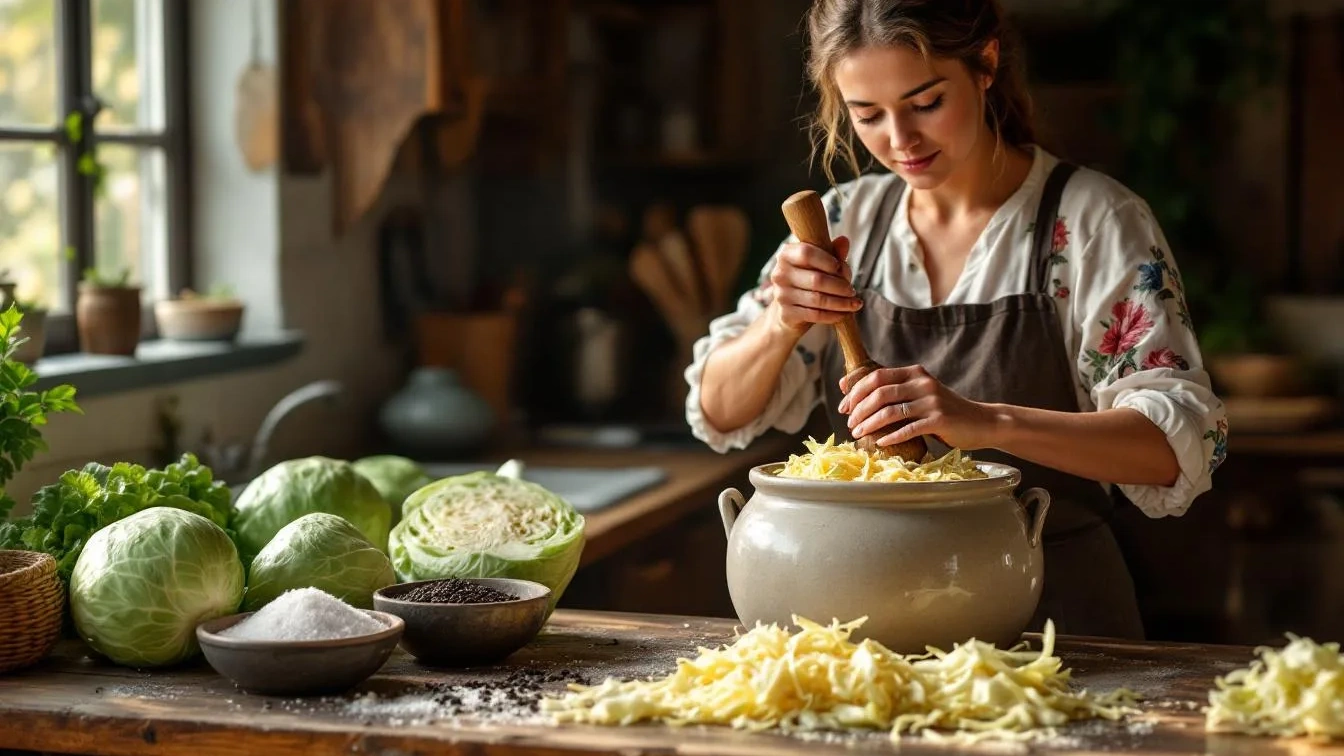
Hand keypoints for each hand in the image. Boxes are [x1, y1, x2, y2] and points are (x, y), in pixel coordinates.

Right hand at [766, 236, 861, 336]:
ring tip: (855, 303)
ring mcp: (781, 295)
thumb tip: (844, 241)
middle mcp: (780, 274)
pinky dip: (833, 315)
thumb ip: (832, 253)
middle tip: (853, 291)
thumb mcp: (820, 265)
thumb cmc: (807, 281)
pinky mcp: (786, 314)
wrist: (789, 310)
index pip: (806, 253)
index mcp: (786, 255)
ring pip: (818, 299)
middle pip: (816, 279)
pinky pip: (815, 315)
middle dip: (840, 286)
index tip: (841, 268)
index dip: (827, 260)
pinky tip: (844, 314)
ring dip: (841, 303)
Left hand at [837, 365, 1004, 450]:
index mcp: (914, 373)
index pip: (876, 376)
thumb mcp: (921, 394)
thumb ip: (897, 392)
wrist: (981, 422)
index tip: (843, 405)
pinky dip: (891, 436)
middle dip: (858, 408)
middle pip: (880, 392)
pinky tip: (880, 442)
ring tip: (858, 433)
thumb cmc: (945, 411)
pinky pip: (908, 428)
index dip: (855, 390)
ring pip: (890, 410)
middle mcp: (922, 383)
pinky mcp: (939, 420)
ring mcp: (931, 401)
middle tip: (849, 423)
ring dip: (870, 423)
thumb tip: (858, 397)